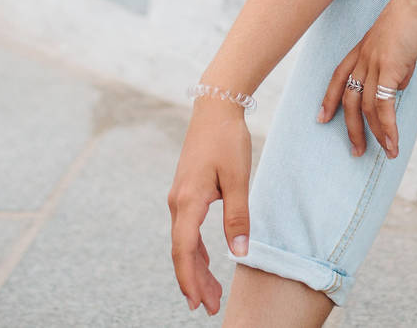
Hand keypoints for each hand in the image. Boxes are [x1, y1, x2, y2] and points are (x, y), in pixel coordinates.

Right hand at [166, 99, 252, 314]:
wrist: (215, 108)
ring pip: (184, 243)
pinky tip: (205, 263)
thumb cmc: (227, 140)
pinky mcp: (186, 193)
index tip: (198, 302)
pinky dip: (195, 250)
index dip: (190, 279)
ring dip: (196, 269)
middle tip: (210, 307)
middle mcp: (177, 203)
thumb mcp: (238, 178)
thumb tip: (239, 252)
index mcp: (188, 201)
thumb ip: (237, 216)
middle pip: (182, 252)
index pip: (184, 251)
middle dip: (195, 282)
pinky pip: (187, 230)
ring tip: (210, 294)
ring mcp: (179, 198)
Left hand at [318, 0, 416, 159]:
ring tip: (384, 152)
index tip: (322, 118)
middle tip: (355, 151)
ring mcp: (374, 62)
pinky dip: (388, 127)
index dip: (329, 98)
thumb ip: (398, 63)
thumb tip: (398, 84)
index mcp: (363, 47)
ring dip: (375, 134)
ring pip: (365, 107)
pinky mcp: (390, 67)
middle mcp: (364, 56)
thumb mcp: (403, 41)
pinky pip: (384, 106)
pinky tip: (394, 142)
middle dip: (350, 128)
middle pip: (348, 99)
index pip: (339, 76)